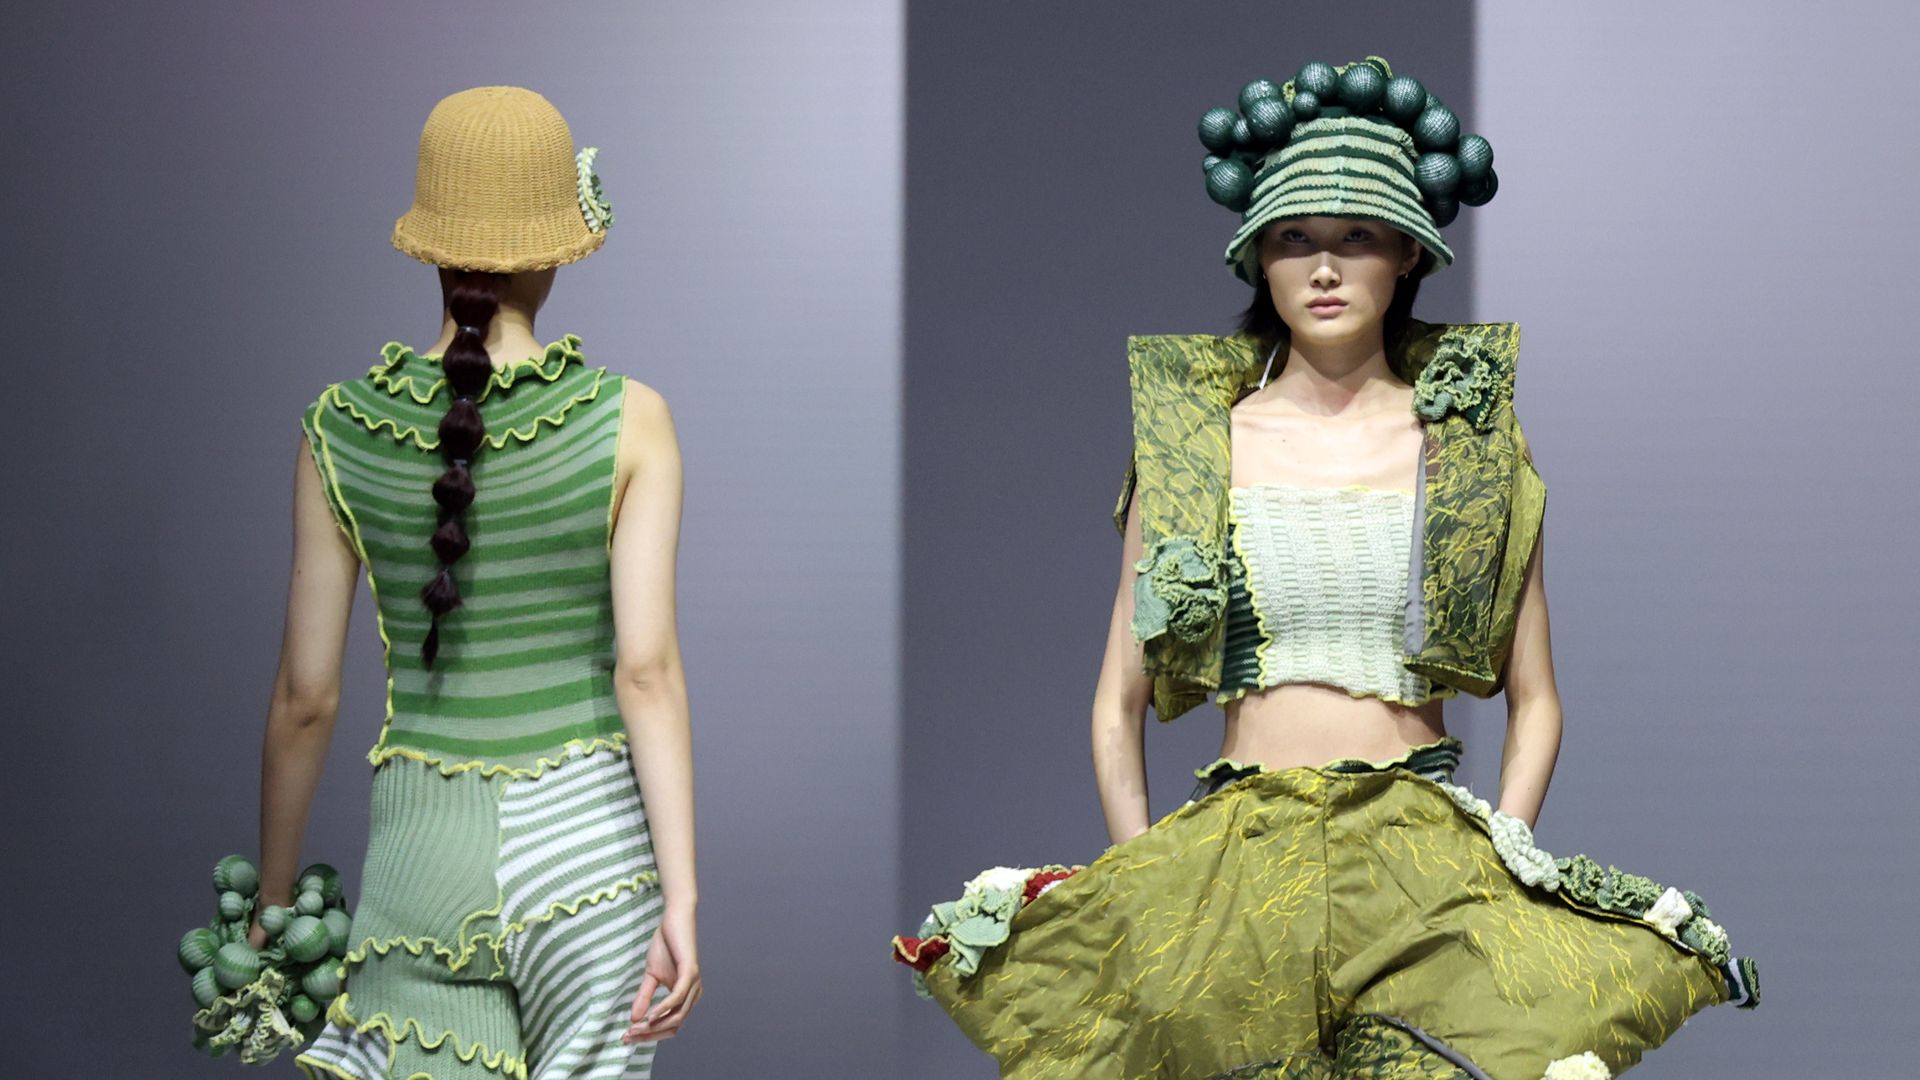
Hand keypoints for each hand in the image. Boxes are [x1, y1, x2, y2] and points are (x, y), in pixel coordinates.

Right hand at [623, 905, 699, 1042]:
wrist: (675, 919)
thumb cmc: (665, 945)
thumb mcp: (650, 975)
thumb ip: (644, 997)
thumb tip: (633, 1019)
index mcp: (686, 998)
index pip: (669, 1026)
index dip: (649, 1035)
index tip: (627, 1038)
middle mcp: (694, 995)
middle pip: (673, 1026)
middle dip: (649, 1034)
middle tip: (627, 1036)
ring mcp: (694, 984)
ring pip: (676, 1016)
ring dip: (654, 1025)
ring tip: (634, 1028)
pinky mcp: (691, 972)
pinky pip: (678, 997)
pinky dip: (664, 1008)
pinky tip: (650, 1016)